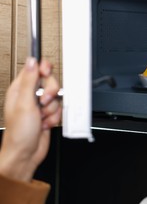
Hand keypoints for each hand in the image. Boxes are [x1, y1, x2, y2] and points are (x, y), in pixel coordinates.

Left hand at [0, 57, 61, 181]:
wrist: (26, 154)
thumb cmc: (19, 133)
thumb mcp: (24, 103)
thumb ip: (29, 81)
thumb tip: (32, 61)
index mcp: (20, 89)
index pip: (35, 70)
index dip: (44, 69)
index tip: (47, 72)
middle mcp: (30, 96)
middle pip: (50, 83)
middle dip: (51, 94)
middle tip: (43, 102)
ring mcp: (39, 106)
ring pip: (57, 97)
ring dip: (52, 109)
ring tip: (41, 117)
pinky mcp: (47, 114)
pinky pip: (59, 109)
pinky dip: (55, 117)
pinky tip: (45, 123)